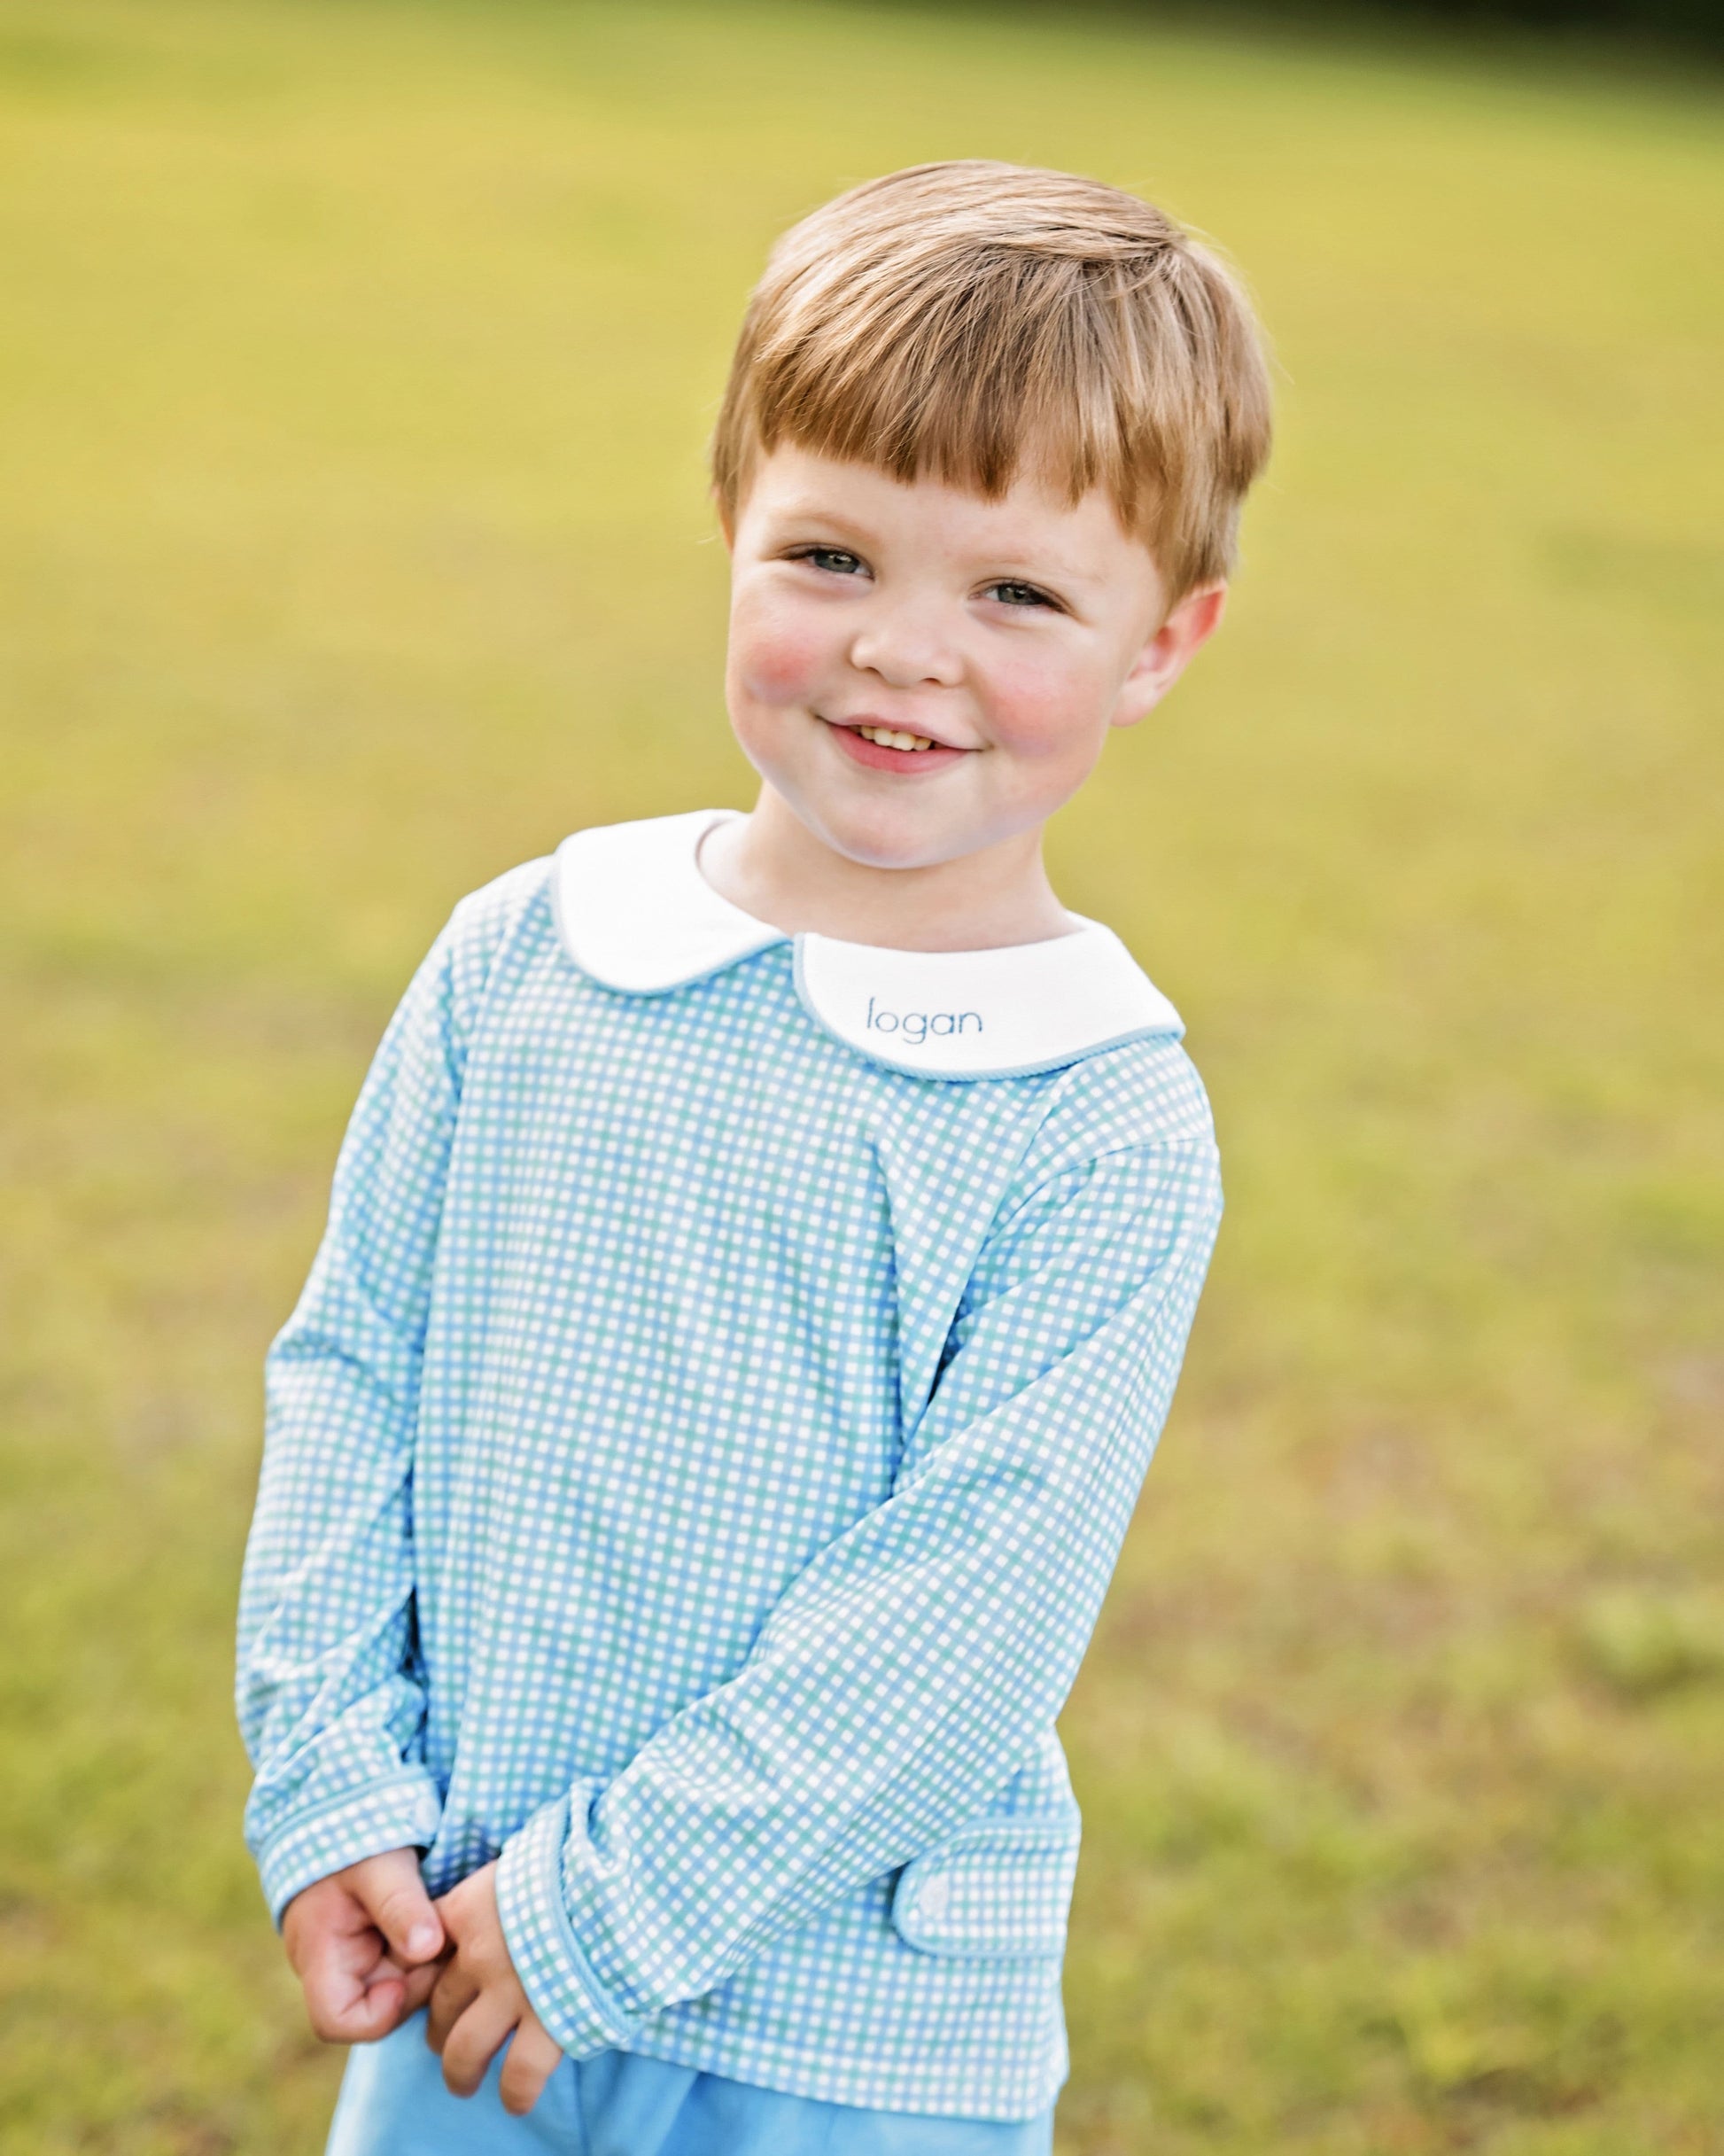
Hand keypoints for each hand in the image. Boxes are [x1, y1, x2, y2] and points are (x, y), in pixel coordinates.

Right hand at [282, 1847, 445, 2043]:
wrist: (343, 1810)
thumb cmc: (355, 1835)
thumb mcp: (379, 1865)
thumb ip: (400, 1905)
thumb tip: (427, 1950)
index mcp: (318, 1953)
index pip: (335, 2021)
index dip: (379, 2014)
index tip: (412, 1968)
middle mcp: (333, 1966)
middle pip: (377, 2007)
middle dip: (415, 1981)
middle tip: (443, 1940)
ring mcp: (355, 1958)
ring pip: (395, 1987)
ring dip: (424, 1966)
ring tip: (443, 1926)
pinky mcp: (376, 1947)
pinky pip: (403, 1967)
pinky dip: (424, 1951)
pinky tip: (441, 1925)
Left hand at [426, 1861, 563, 2114]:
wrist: (619, 1872)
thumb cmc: (577, 1859)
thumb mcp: (525, 1858)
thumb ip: (502, 1888)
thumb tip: (504, 1896)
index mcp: (470, 1908)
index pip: (422, 1951)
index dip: (423, 1974)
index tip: (432, 1984)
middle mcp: (480, 1953)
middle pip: (441, 2006)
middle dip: (439, 2030)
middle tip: (446, 2043)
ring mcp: (512, 1990)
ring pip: (466, 2051)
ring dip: (460, 2072)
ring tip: (463, 2083)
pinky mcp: (549, 2019)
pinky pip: (521, 2074)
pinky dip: (516, 2093)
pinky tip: (516, 2101)